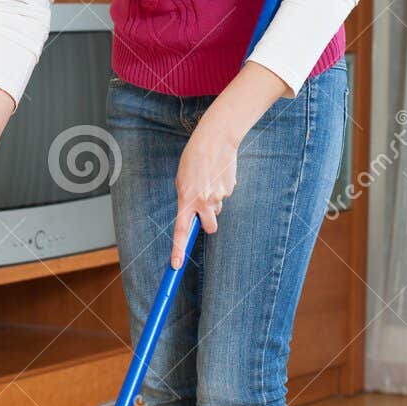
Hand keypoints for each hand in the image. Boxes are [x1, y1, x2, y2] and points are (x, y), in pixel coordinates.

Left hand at [171, 115, 238, 267]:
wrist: (214, 139)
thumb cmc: (193, 160)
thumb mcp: (182, 181)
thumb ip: (186, 201)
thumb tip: (194, 217)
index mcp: (186, 200)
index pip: (182, 231)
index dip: (178, 250)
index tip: (175, 265)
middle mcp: (203, 202)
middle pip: (209, 228)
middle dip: (208, 221)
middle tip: (204, 205)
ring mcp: (219, 196)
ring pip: (217, 210)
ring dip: (214, 202)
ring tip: (210, 182)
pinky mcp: (230, 189)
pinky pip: (225, 196)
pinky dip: (222, 188)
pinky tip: (218, 174)